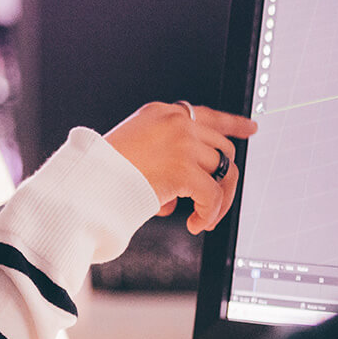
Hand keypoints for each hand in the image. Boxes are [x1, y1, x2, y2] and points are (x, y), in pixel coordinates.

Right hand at [104, 102, 257, 234]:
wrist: (86, 183)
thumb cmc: (100, 175)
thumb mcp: (132, 154)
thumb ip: (160, 163)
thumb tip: (177, 199)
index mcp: (162, 113)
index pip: (206, 114)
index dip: (232, 123)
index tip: (251, 129)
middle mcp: (176, 121)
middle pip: (223, 148)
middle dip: (226, 180)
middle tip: (216, 206)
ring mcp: (183, 142)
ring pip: (225, 172)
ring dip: (218, 201)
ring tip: (202, 220)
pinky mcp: (184, 168)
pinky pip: (213, 195)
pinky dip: (209, 214)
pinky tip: (195, 225)